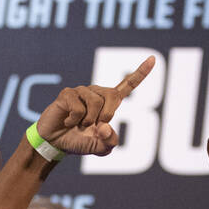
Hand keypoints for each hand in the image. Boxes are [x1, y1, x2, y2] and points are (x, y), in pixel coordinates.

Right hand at [35, 57, 154, 156]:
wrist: (55, 144)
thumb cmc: (79, 142)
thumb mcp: (100, 149)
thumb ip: (110, 142)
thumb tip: (105, 126)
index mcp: (108, 103)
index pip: (127, 86)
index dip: (140, 73)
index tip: (153, 59)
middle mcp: (97, 93)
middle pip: (112, 96)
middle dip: (106, 115)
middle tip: (94, 127)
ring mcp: (81, 91)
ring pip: (95, 103)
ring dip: (88, 121)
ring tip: (79, 125)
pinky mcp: (67, 94)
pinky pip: (78, 107)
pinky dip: (74, 120)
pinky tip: (68, 121)